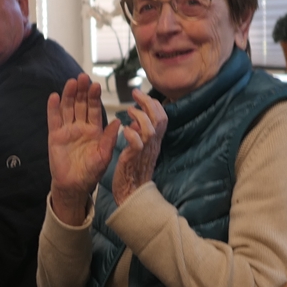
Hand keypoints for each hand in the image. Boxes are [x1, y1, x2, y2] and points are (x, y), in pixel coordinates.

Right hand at [47, 74, 114, 224]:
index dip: (94, 97)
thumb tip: (118, 122)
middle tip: (83, 77)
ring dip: (69, 95)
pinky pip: (54, 120)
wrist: (74, 185)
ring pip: (68, 108)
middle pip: (80, 104)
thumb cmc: (91, 172)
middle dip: (82, 91)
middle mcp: (80, 127)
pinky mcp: (55, 136)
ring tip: (71, 82)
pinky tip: (54, 97)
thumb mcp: (104, 155)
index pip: (94, 109)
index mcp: (94, 130)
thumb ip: (109, 139)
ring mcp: (67, 130)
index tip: (96, 85)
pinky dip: (53, 108)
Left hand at [111, 89, 166, 204]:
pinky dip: (131, 133)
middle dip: (147, 102)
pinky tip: (125, 129)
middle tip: (134, 93)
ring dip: (139, 116)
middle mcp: (153, 144)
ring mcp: (144, 151)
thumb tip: (138, 120)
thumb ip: (142, 134)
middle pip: (159, 118)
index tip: (141, 95)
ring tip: (128, 110)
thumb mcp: (141, 149)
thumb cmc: (134, 170)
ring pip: (150, 128)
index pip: (162, 117)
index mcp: (155, 140)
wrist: (132, 193)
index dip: (153, 103)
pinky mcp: (134, 159)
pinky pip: (136, 143)